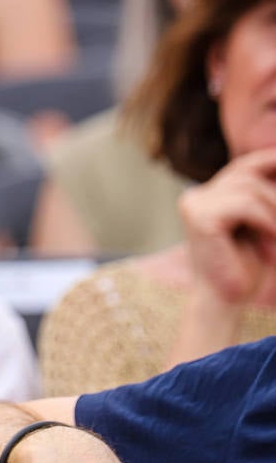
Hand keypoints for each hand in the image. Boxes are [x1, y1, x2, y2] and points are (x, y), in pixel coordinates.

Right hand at [179, 147, 275, 305]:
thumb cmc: (247, 267)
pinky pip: (246, 206)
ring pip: (251, 189)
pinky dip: (267, 223)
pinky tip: (269, 244)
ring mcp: (195, 205)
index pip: (244, 165)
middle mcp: (196, 196)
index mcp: (207, 196)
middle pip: (248, 173)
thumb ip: (265, 199)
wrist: (225, 301)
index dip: (270, 160)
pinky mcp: (200, 218)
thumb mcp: (262, 224)